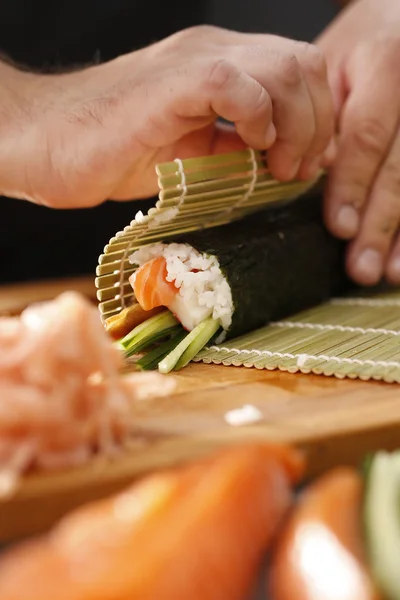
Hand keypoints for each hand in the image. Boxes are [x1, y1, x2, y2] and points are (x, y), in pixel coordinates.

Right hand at [0, 26, 334, 207]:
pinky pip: (237, 83)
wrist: (48, 145)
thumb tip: (280, 166)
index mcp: (221, 66)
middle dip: (318, 124)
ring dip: (296, 127)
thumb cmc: (111, 153)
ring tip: (277, 168)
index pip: (298, 70)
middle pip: (304, 62)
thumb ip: (235, 152)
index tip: (307, 164)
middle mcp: (213, 52)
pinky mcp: (171, 83)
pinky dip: (258, 119)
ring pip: (283, 68)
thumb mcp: (192, 157)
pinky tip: (248, 148)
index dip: (318, 118)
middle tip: (297, 170)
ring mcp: (192, 61)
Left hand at [316, 0, 399, 285]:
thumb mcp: (332, 67)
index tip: (339, 226)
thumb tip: (315, 172)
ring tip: (390, 273)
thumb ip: (324, 119)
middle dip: (381, 222)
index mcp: (387, 65)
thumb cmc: (360, 51)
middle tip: (362, 267)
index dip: (353, 184)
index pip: (368, 135)